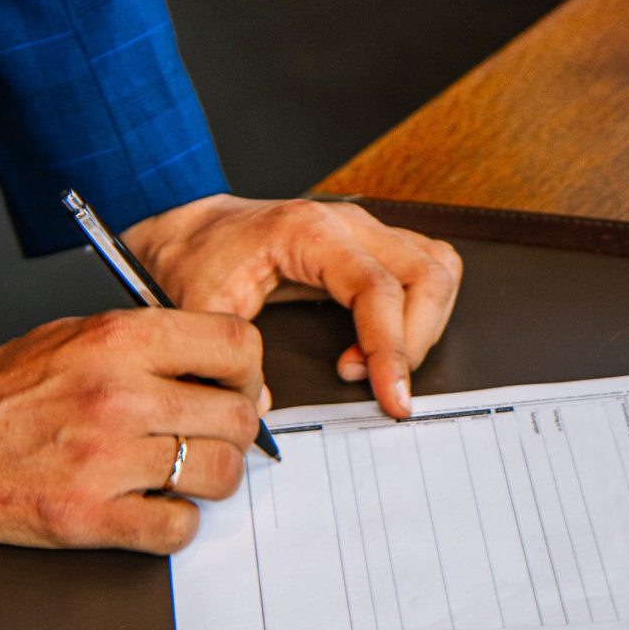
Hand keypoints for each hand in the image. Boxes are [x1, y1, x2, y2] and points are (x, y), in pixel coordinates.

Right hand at [0, 309, 265, 553]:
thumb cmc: (4, 386)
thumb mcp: (81, 334)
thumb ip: (157, 349)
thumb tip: (236, 383)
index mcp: (119, 340)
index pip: (236, 345)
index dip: (249, 372)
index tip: (235, 389)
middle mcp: (118, 395)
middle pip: (238, 417)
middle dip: (235, 432)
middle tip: (209, 439)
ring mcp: (103, 459)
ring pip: (220, 475)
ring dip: (212, 480)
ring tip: (181, 475)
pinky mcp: (85, 516)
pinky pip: (177, 529)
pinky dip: (176, 523)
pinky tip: (153, 508)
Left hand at [121, 195, 461, 417]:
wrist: (191, 231)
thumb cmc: (196, 260)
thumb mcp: (200, 308)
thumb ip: (228, 357)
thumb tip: (264, 406)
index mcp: (309, 232)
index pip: (378, 288)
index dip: (392, 348)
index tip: (392, 397)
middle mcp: (348, 223)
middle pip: (426, 274)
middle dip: (414, 342)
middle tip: (380, 387)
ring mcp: (365, 230)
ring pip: (438, 267)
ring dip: (424, 325)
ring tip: (378, 365)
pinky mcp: (370, 243)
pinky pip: (425, 267)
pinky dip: (420, 311)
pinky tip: (379, 344)